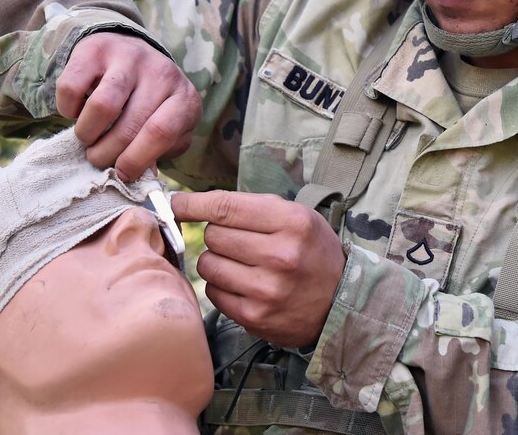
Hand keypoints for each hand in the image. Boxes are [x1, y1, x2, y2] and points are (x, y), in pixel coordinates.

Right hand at [56, 32, 201, 179]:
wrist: (131, 50)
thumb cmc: (150, 102)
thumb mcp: (166, 125)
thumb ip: (158, 150)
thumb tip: (137, 176)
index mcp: (184, 99)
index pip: (162, 133)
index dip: (137, 159)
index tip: (121, 173)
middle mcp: (162, 74)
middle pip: (129, 126)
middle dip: (106, 153)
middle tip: (98, 159)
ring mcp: (130, 57)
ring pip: (102, 106)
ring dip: (87, 133)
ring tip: (87, 138)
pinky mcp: (96, 49)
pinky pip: (72, 88)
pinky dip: (68, 109)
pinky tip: (76, 112)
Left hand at [171, 190, 345, 347]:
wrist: (340, 302)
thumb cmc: (313, 252)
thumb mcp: (299, 218)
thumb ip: (254, 208)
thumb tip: (198, 203)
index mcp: (292, 222)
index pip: (226, 207)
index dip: (194, 204)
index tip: (176, 202)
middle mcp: (280, 255)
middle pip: (214, 235)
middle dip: (218, 235)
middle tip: (237, 241)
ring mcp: (266, 289)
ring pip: (208, 264)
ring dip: (216, 260)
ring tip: (240, 263)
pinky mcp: (255, 316)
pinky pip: (213, 292)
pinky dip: (221, 285)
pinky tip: (241, 284)